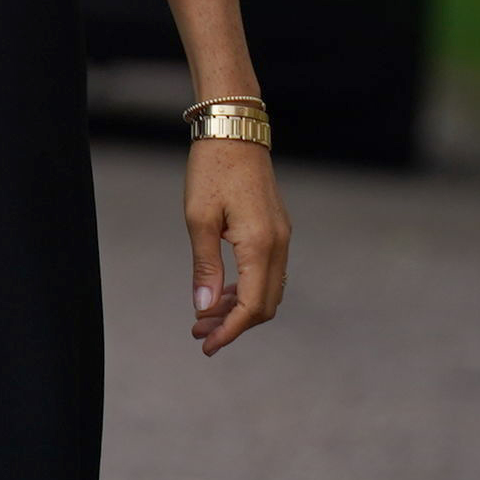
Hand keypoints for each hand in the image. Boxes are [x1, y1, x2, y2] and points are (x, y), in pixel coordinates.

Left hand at [185, 136, 288, 354]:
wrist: (235, 133)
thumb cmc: (211, 171)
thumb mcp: (198, 218)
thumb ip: (204, 266)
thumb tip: (204, 308)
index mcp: (261, 245)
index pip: (253, 305)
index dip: (231, 330)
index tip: (207, 345)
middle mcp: (279, 246)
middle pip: (264, 304)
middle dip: (233, 324)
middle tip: (198, 333)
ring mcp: (281, 239)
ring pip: (267, 290)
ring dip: (238, 308)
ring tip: (204, 317)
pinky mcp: (275, 231)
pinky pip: (267, 273)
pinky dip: (246, 289)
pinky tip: (221, 293)